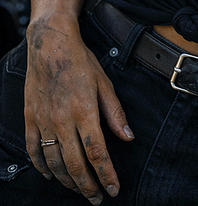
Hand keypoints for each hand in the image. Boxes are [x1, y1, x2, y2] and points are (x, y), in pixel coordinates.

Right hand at [24, 16, 133, 204]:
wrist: (50, 44)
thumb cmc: (80, 61)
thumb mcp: (104, 83)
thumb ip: (115, 112)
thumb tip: (128, 137)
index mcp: (84, 111)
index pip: (97, 153)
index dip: (106, 175)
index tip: (114, 190)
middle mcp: (62, 120)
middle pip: (75, 164)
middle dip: (88, 187)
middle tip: (97, 199)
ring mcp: (44, 121)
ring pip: (54, 163)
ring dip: (68, 181)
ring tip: (79, 189)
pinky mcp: (31, 118)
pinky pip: (34, 151)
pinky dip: (42, 168)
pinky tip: (51, 175)